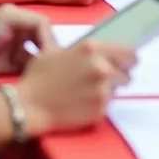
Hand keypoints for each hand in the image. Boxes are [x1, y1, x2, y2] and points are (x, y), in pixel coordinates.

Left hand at [0, 4, 53, 80]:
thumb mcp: (7, 18)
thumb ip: (32, 21)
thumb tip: (51, 38)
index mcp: (21, 17)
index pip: (44, 24)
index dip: (49, 37)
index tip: (51, 51)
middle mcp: (22, 32)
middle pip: (45, 39)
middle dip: (50, 50)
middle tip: (52, 63)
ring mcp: (19, 49)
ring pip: (41, 54)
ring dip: (44, 61)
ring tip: (47, 70)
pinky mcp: (15, 66)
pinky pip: (32, 67)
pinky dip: (36, 70)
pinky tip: (37, 75)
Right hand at [17, 40, 135, 134]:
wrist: (30, 105)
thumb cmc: (40, 77)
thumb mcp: (58, 51)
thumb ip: (82, 50)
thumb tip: (99, 50)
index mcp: (92, 48)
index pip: (129, 52)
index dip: (128, 58)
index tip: (127, 62)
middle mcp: (101, 67)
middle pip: (126, 73)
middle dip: (118, 75)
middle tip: (102, 80)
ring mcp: (102, 90)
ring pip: (116, 90)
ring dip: (107, 90)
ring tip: (87, 92)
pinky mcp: (100, 110)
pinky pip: (107, 105)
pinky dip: (98, 105)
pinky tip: (82, 103)